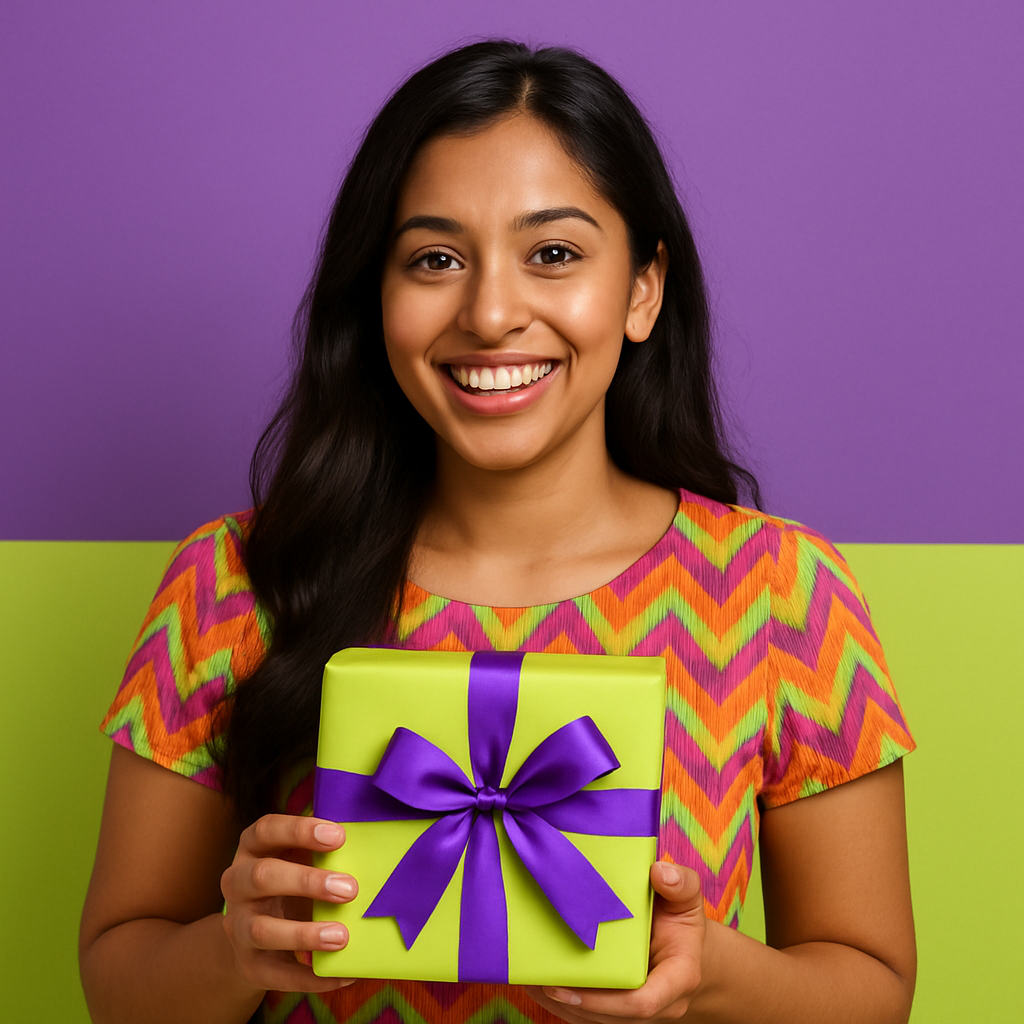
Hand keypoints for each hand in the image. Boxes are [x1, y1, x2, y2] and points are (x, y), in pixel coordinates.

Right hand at [220, 814, 358, 993]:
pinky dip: (312, 977)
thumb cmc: (290, 878)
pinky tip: (344, 974)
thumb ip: (323, 846)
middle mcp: (237, 884)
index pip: (266, 830)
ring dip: (304, 934)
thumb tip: (370, 837)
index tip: (339, 836)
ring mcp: (238, 926)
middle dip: (306, 882)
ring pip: (261, 930)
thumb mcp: (298, 855)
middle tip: (350, 889)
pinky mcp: (249, 964)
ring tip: (342, 936)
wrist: (254, 933)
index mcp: (252, 849)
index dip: (300, 830)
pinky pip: (278, 975)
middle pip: (262, 877)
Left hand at [527, 861, 706, 1022]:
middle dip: (573, 1003)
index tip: (570, 988)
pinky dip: (562, 1004)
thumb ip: (680, 883)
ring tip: (530, 981)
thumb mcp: (686, 898)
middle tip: (538, 980)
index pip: (644, 1002)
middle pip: (612, 1016)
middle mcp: (659, 1004)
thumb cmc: (681, 921)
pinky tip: (536, 984)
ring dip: (561, 1006)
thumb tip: (659, 872)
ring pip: (596, 1021)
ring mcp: (636, 1013)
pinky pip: (589, 1017)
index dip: (606, 1001)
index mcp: (677, 978)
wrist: (684, 947)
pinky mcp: (619, 1011)